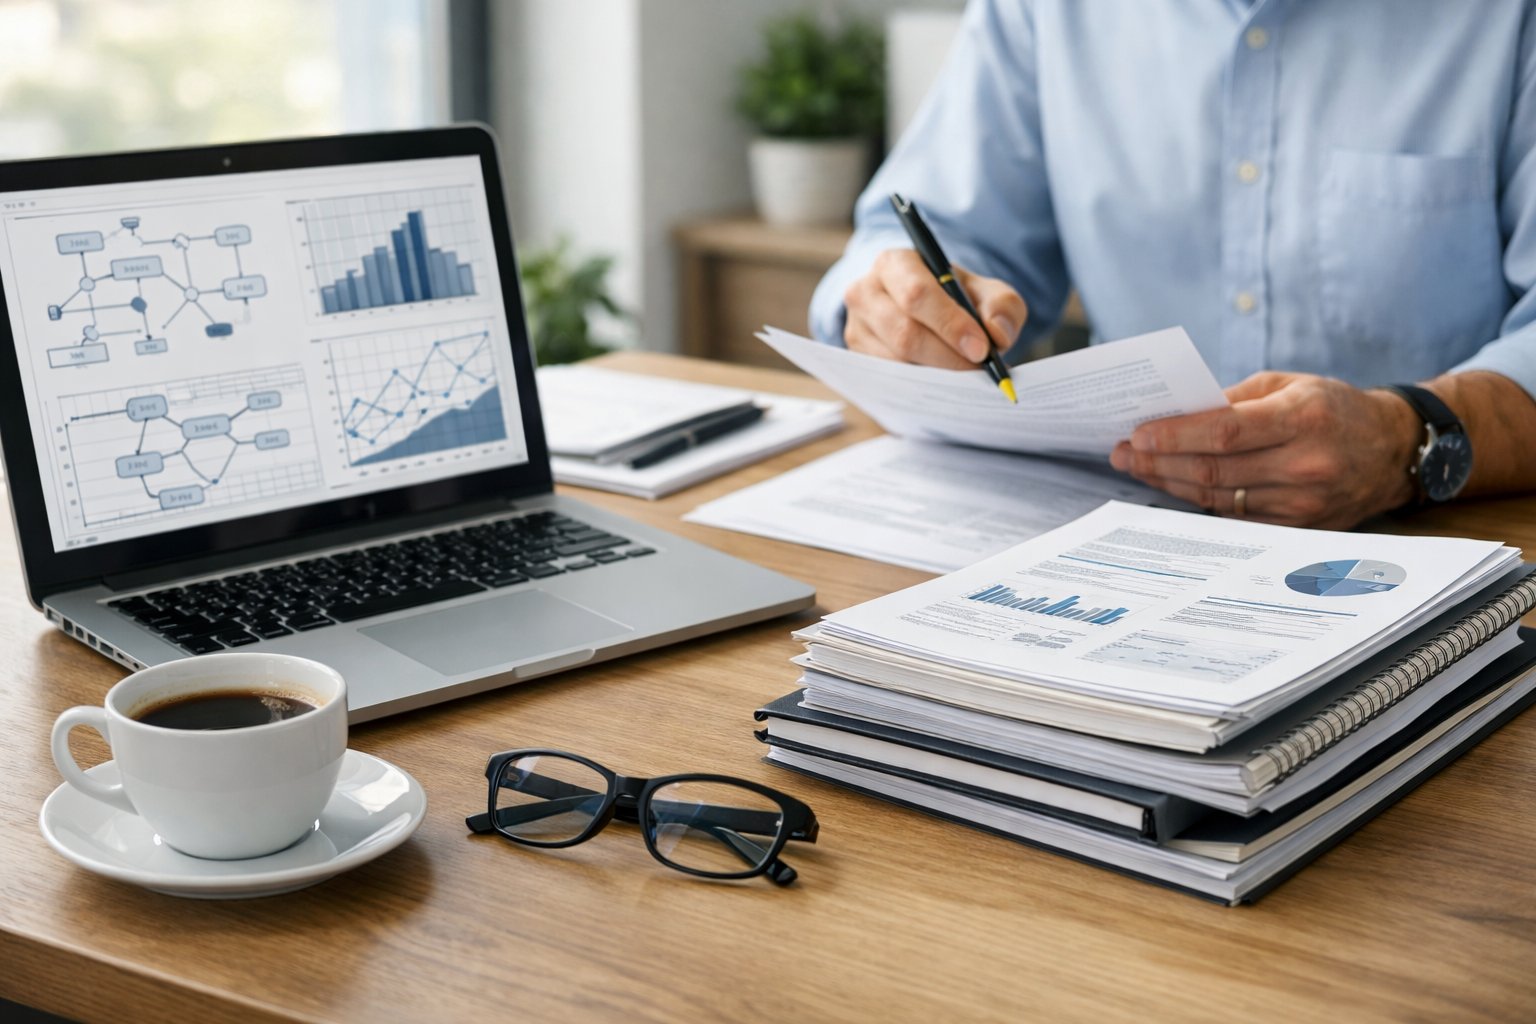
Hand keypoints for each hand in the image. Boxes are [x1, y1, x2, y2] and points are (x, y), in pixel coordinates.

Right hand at [843, 249, 1026, 367]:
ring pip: (895, 361)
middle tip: (978, 370)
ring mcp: (856, 327)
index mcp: (895, 264)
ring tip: (965, 376)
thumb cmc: (952, 297)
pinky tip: (943, 383)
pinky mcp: (857, 357)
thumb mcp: (983, 290)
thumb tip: (997, 333)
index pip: (917, 294)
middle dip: (947, 356)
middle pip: (904, 333)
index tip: (981, 348)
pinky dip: (921, 385)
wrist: (924, 310)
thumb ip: (1002, 305)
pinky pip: (889, 379)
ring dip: (935, 374)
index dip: (951, 324)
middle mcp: (865, 292)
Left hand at [1108, 371, 1420, 528]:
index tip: (1137, 434)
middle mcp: (1305, 464)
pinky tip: (1173, 485)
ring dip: (1171, 483)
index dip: (1175, 436)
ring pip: (1219, 497)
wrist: (1394, 451)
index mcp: (1304, 418)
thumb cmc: (1334, 409)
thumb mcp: (1290, 385)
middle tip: (1122, 454)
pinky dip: (1200, 501)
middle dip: (1159, 462)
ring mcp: (1304, 502)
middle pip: (1215, 470)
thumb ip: (1235, 399)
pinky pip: (1236, 516)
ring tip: (1138, 467)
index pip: (1225, 432)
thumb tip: (1176, 412)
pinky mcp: (1300, 527)